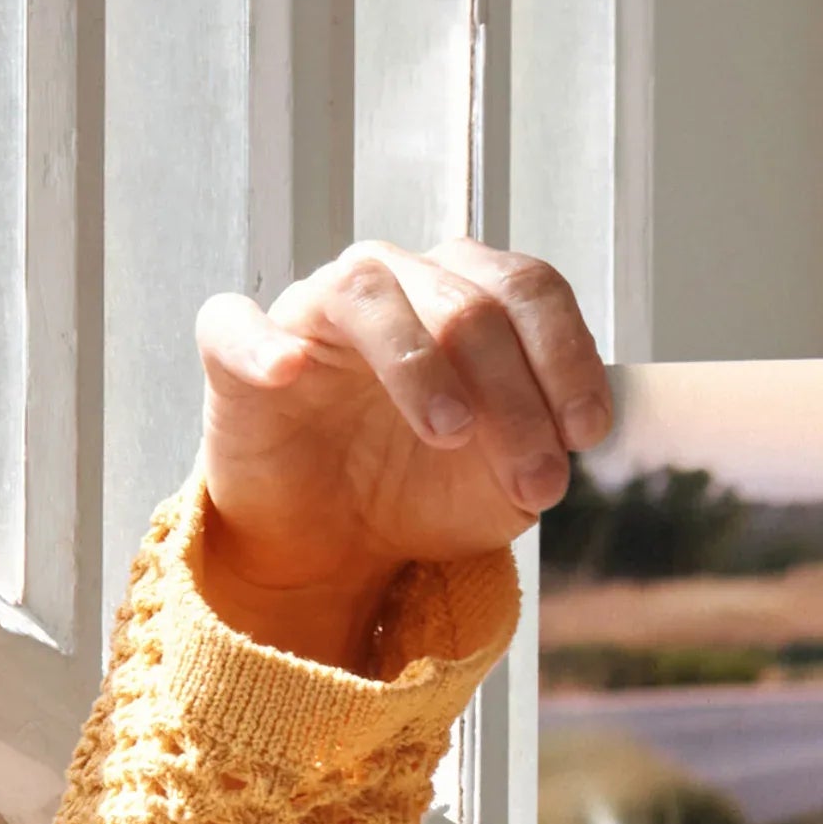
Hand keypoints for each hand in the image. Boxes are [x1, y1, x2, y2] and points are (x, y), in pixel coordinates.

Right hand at [192, 241, 612, 668]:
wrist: (337, 540)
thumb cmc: (424, 488)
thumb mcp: (507, 482)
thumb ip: (546, 448)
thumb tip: (575, 434)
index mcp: (468, 296)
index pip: (529, 289)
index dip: (567, 356)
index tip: (587, 433)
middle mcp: (396, 283)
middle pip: (467, 303)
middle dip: (515, 398)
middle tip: (536, 482)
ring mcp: (315, 310)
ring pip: (368, 294)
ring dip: (419, 365)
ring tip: (451, 433)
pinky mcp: (238, 351)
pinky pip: (236, 324)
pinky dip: (262, 343)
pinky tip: (288, 371)